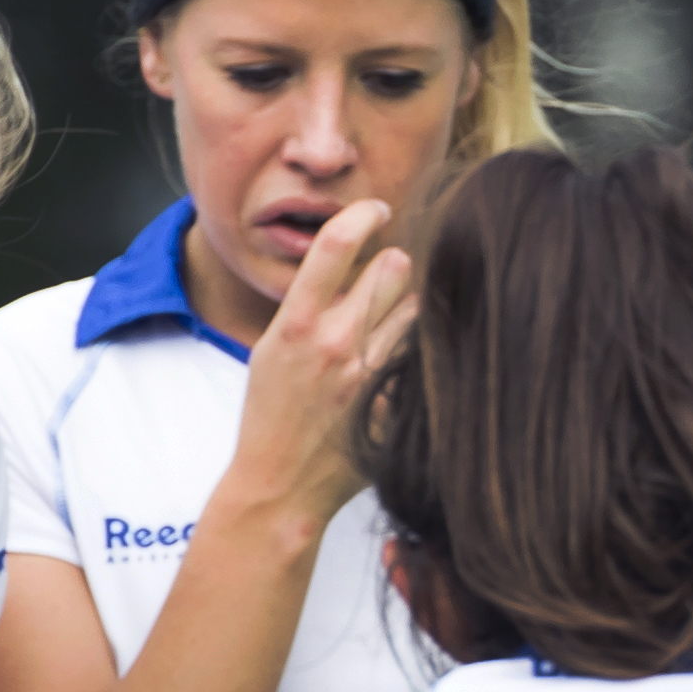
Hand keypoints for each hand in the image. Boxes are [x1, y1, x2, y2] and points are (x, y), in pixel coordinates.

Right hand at [220, 199, 415, 530]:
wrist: (281, 484)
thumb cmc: (273, 412)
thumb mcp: (272, 349)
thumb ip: (309, 305)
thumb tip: (353, 258)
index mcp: (296, 325)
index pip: (335, 245)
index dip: (361, 215)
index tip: (377, 207)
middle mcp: (336, 344)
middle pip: (392, 267)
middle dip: (392, 264)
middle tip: (387, 278)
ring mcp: (371, 375)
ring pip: (415, 307)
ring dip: (407, 307)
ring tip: (385, 330)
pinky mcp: (396, 402)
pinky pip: (420, 354)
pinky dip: (414, 351)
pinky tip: (399, 366)